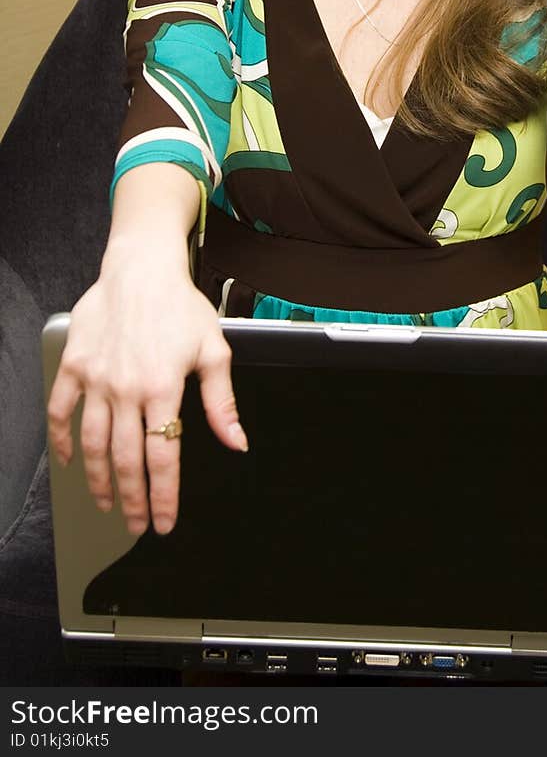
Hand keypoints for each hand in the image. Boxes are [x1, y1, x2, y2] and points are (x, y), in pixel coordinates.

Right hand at [47, 256, 246, 535]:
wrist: (141, 269)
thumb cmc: (180, 306)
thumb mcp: (214, 350)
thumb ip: (222, 401)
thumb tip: (237, 441)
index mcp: (163, 388)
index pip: (163, 457)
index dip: (163, 496)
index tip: (163, 522)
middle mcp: (126, 389)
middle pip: (125, 459)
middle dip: (132, 499)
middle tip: (136, 524)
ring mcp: (96, 379)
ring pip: (92, 444)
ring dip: (98, 480)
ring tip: (107, 502)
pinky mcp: (74, 366)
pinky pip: (61, 411)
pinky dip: (63, 440)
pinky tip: (70, 461)